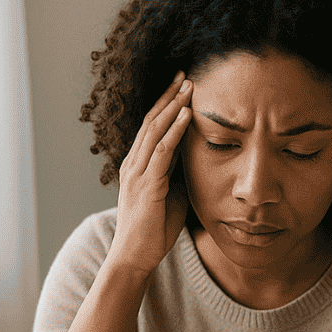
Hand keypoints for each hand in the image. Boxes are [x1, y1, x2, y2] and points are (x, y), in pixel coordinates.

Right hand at [107, 71, 193, 275]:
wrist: (135, 256)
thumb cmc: (154, 230)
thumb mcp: (171, 196)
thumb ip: (179, 176)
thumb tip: (198, 161)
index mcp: (137, 166)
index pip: (151, 127)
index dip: (165, 105)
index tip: (180, 86)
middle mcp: (133, 164)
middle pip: (151, 121)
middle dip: (168, 96)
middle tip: (184, 74)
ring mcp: (137, 173)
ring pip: (155, 130)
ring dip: (173, 106)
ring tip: (188, 86)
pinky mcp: (146, 184)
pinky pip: (162, 151)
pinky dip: (174, 131)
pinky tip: (187, 115)